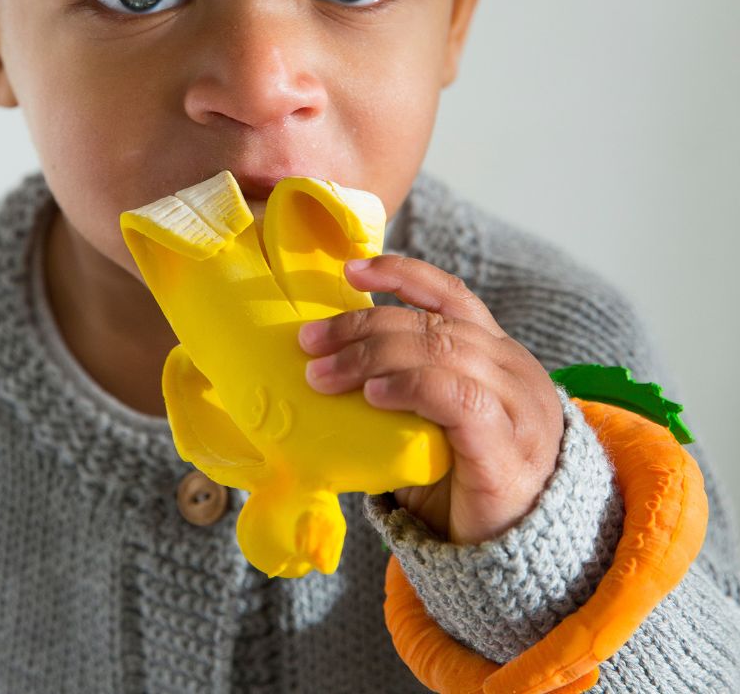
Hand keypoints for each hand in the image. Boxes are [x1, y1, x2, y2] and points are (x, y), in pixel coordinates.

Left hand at [297, 253, 564, 544]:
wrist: (513, 555)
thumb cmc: (461, 483)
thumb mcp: (430, 423)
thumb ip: (401, 387)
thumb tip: (324, 365)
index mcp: (493, 352)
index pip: (450, 294)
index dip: (400, 273)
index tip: (350, 270)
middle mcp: (511, 367)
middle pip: (430, 323)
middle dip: (361, 326)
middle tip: (309, 343)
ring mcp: (515, 403)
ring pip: (438, 351)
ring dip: (370, 356)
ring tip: (324, 375)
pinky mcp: (507, 444)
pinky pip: (455, 395)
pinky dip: (408, 386)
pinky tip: (373, 395)